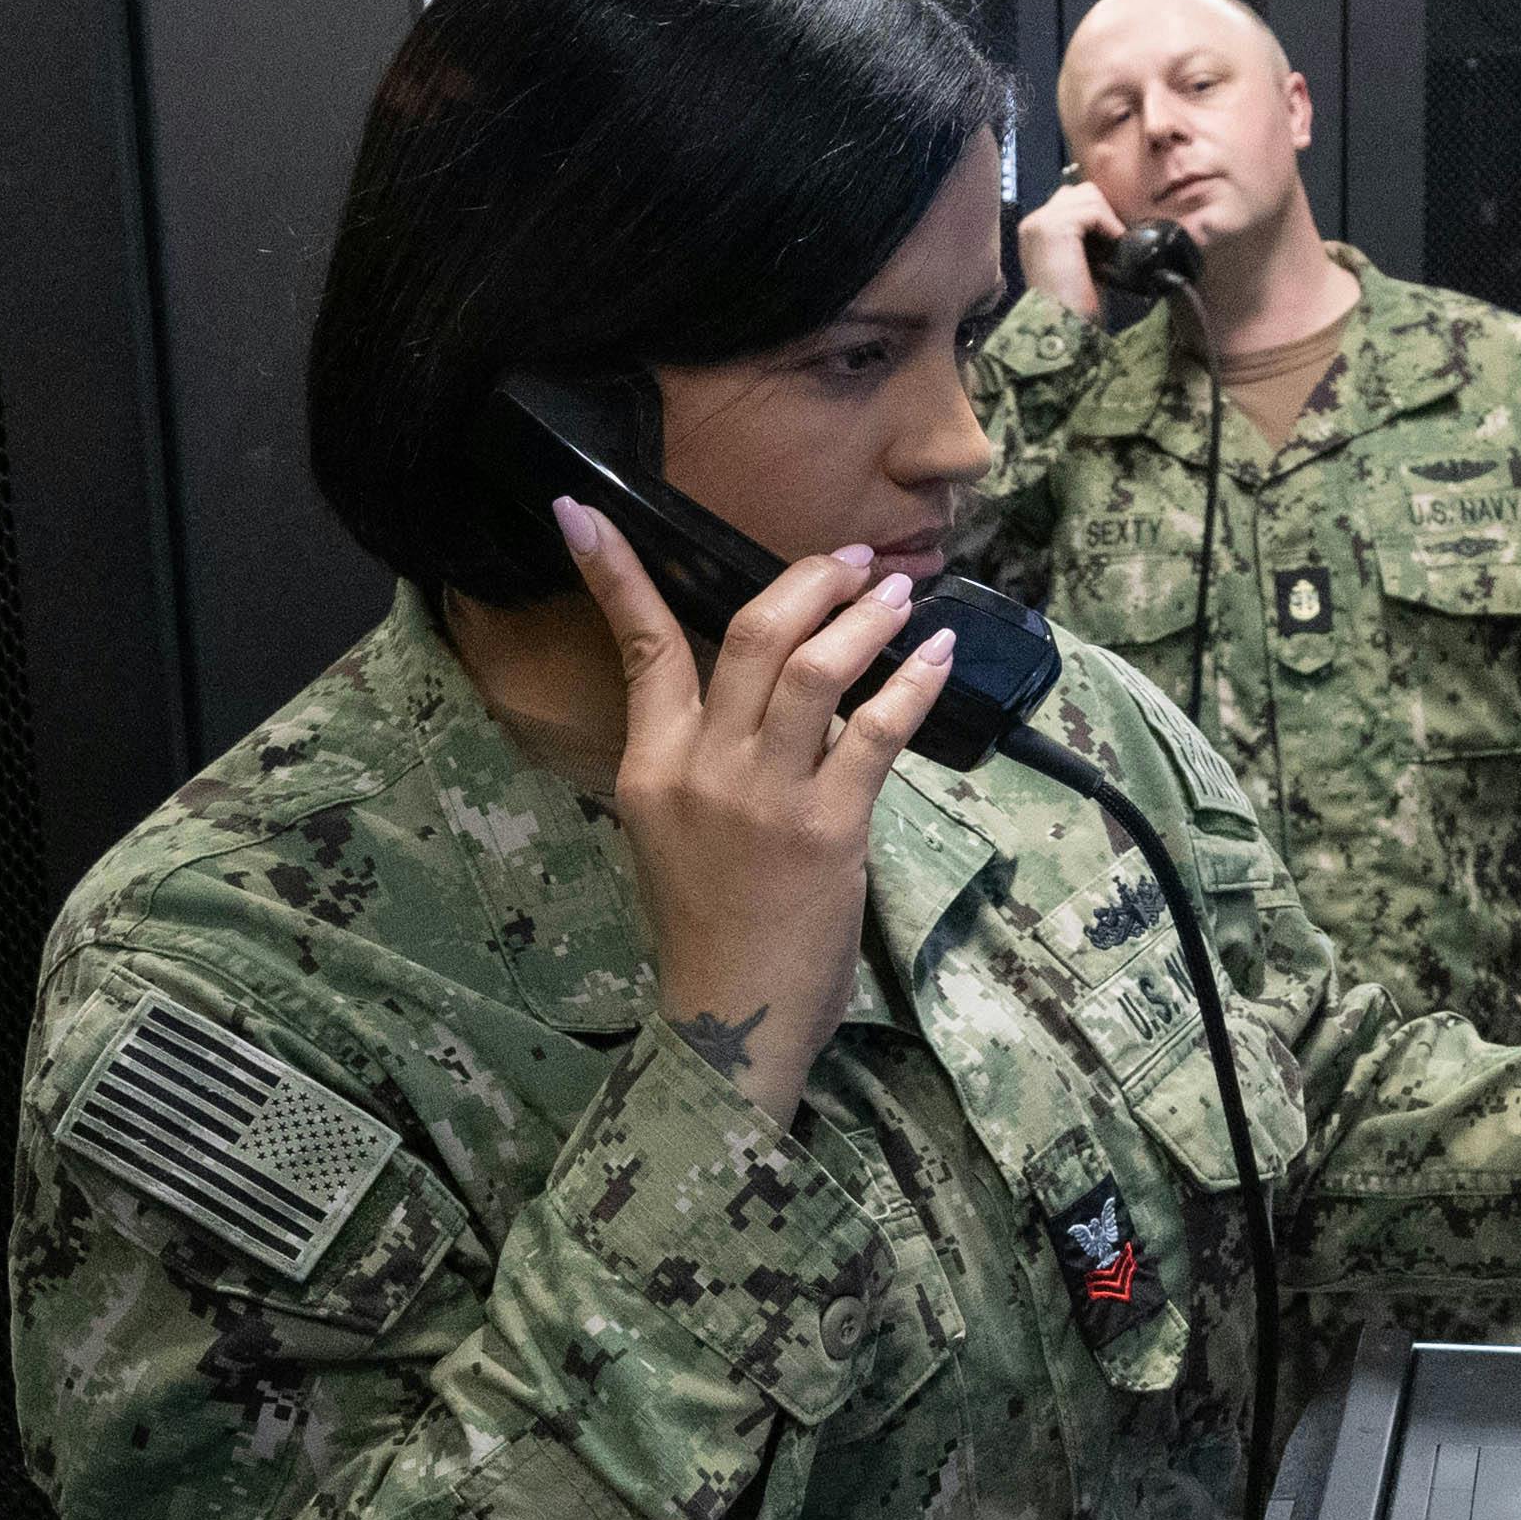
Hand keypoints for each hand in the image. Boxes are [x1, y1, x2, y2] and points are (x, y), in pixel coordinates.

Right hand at [560, 498, 935, 1123]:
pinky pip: (877, 731)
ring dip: (865, 618)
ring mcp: (764, 798)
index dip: (615, 571)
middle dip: (807, 582)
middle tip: (854, 560)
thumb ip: (702, 755)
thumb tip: (766, 685)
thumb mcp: (670, 830)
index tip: (583, 505)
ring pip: (815, 670)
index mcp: (652, 766)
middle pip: (750, 635)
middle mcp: (702, 770)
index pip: (637, 646)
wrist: (734, 1014)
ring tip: (899, 593)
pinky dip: (913, 681)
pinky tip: (937, 654)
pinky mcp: (828, 829)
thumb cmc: (710, 924)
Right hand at [1013, 176, 1124, 323]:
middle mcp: (1034, 223)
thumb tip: (1110, 223)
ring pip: (1087, 196)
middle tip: (1115, 239)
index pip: (1070, 200)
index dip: (1097, 214)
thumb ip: (1085, 239)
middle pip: (1079, 191)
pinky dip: (1109, 225)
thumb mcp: (1079, 263)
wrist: (1062, 328)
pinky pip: (1092, 210)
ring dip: (1108, 218)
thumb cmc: (1074, 306)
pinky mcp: (1054, 228)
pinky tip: (1114, 245)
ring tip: (1115, 244)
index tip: (1113, 238)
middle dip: (1103, 211)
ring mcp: (1041, 223)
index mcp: (1035, 232)